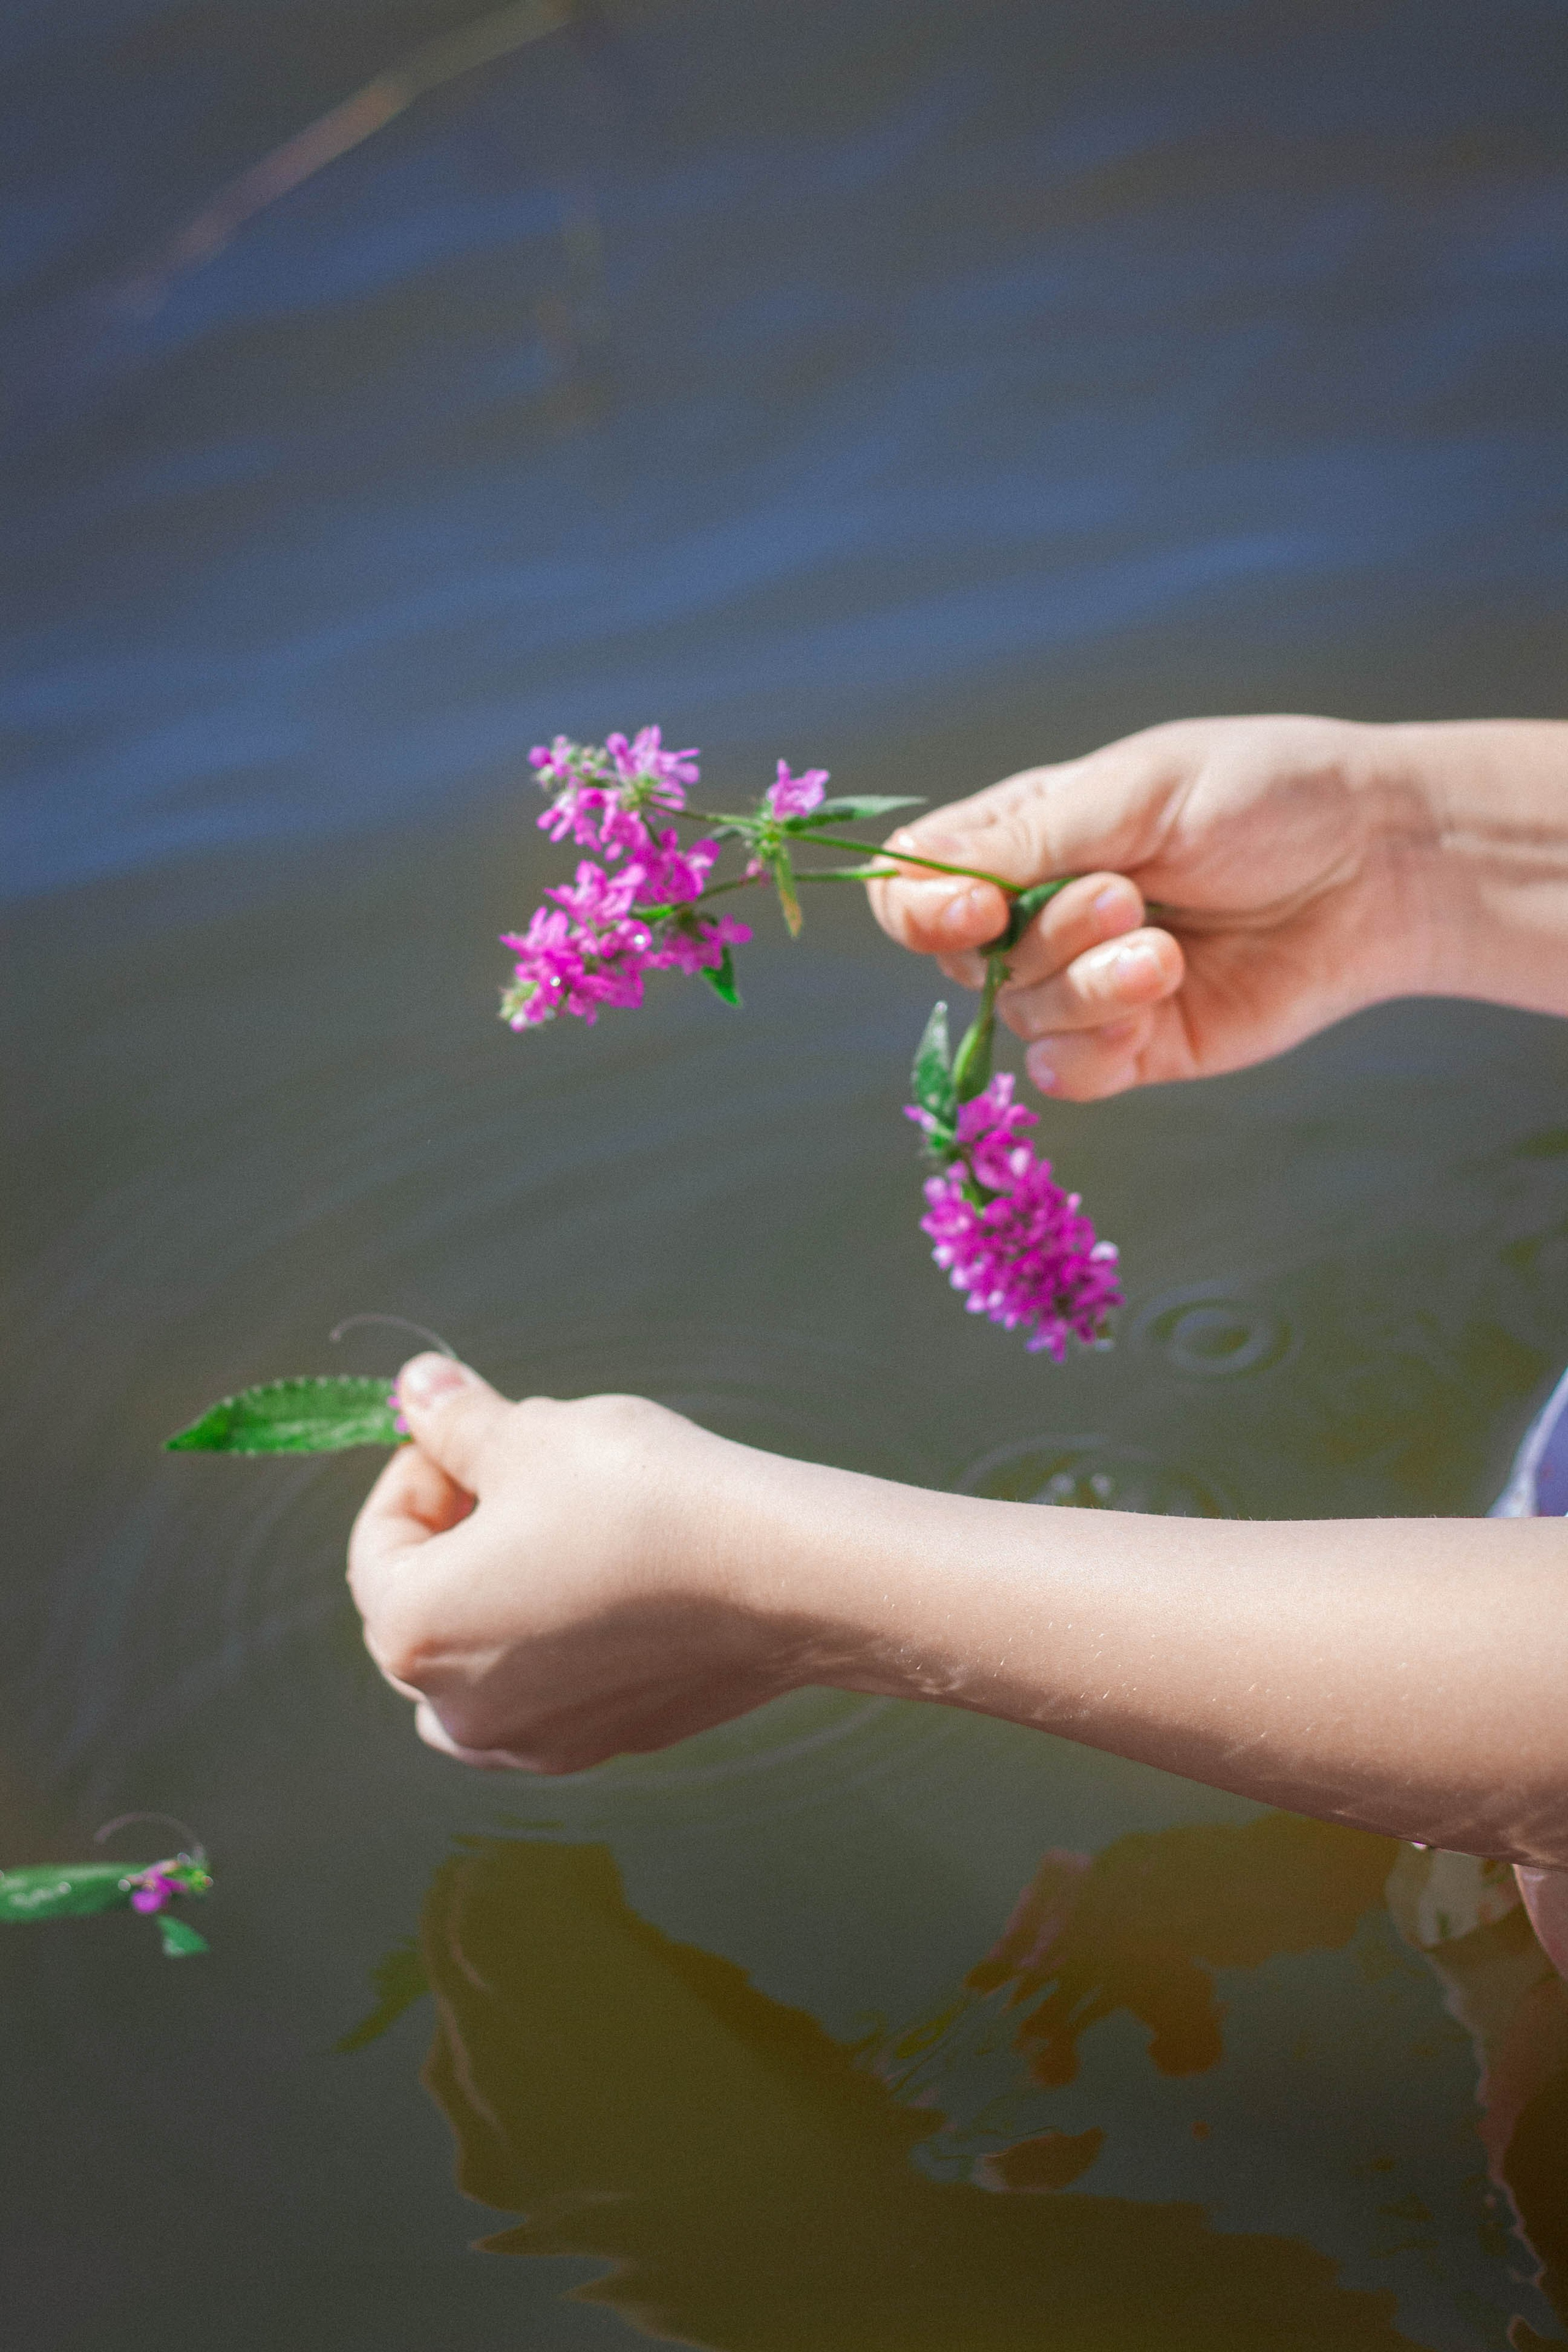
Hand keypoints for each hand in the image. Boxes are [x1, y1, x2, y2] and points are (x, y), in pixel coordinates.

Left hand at [347, 1356, 787, 1772]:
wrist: (780, 1574)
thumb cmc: (644, 1497)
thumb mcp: (534, 1434)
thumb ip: (457, 1422)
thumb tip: (414, 1388)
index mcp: (416, 1629)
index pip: (376, 1545)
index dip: (415, 1473)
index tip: (466, 1434)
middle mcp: (459, 1707)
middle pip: (418, 1612)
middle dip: (451, 1537)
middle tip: (512, 1472)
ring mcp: (534, 1740)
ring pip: (471, 1672)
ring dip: (488, 1605)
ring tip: (552, 1535)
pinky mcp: (604, 1744)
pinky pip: (544, 1697)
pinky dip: (549, 1649)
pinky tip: (605, 1586)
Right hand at [869, 715, 1431, 1099]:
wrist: (1377, 866)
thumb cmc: (1264, 796)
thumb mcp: (1139, 792)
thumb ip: (1030, 839)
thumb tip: (917, 871)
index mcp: (1026, 835)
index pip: (915, 885)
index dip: (922, 908)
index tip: (976, 907)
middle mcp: (1040, 915)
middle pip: (963, 960)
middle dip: (1045, 938)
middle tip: (1131, 896)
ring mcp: (1083, 986)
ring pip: (1021, 1019)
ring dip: (1091, 989)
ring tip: (1168, 952)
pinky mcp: (1134, 1047)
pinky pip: (1067, 1076)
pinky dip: (1099, 1049)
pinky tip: (1159, 1005)